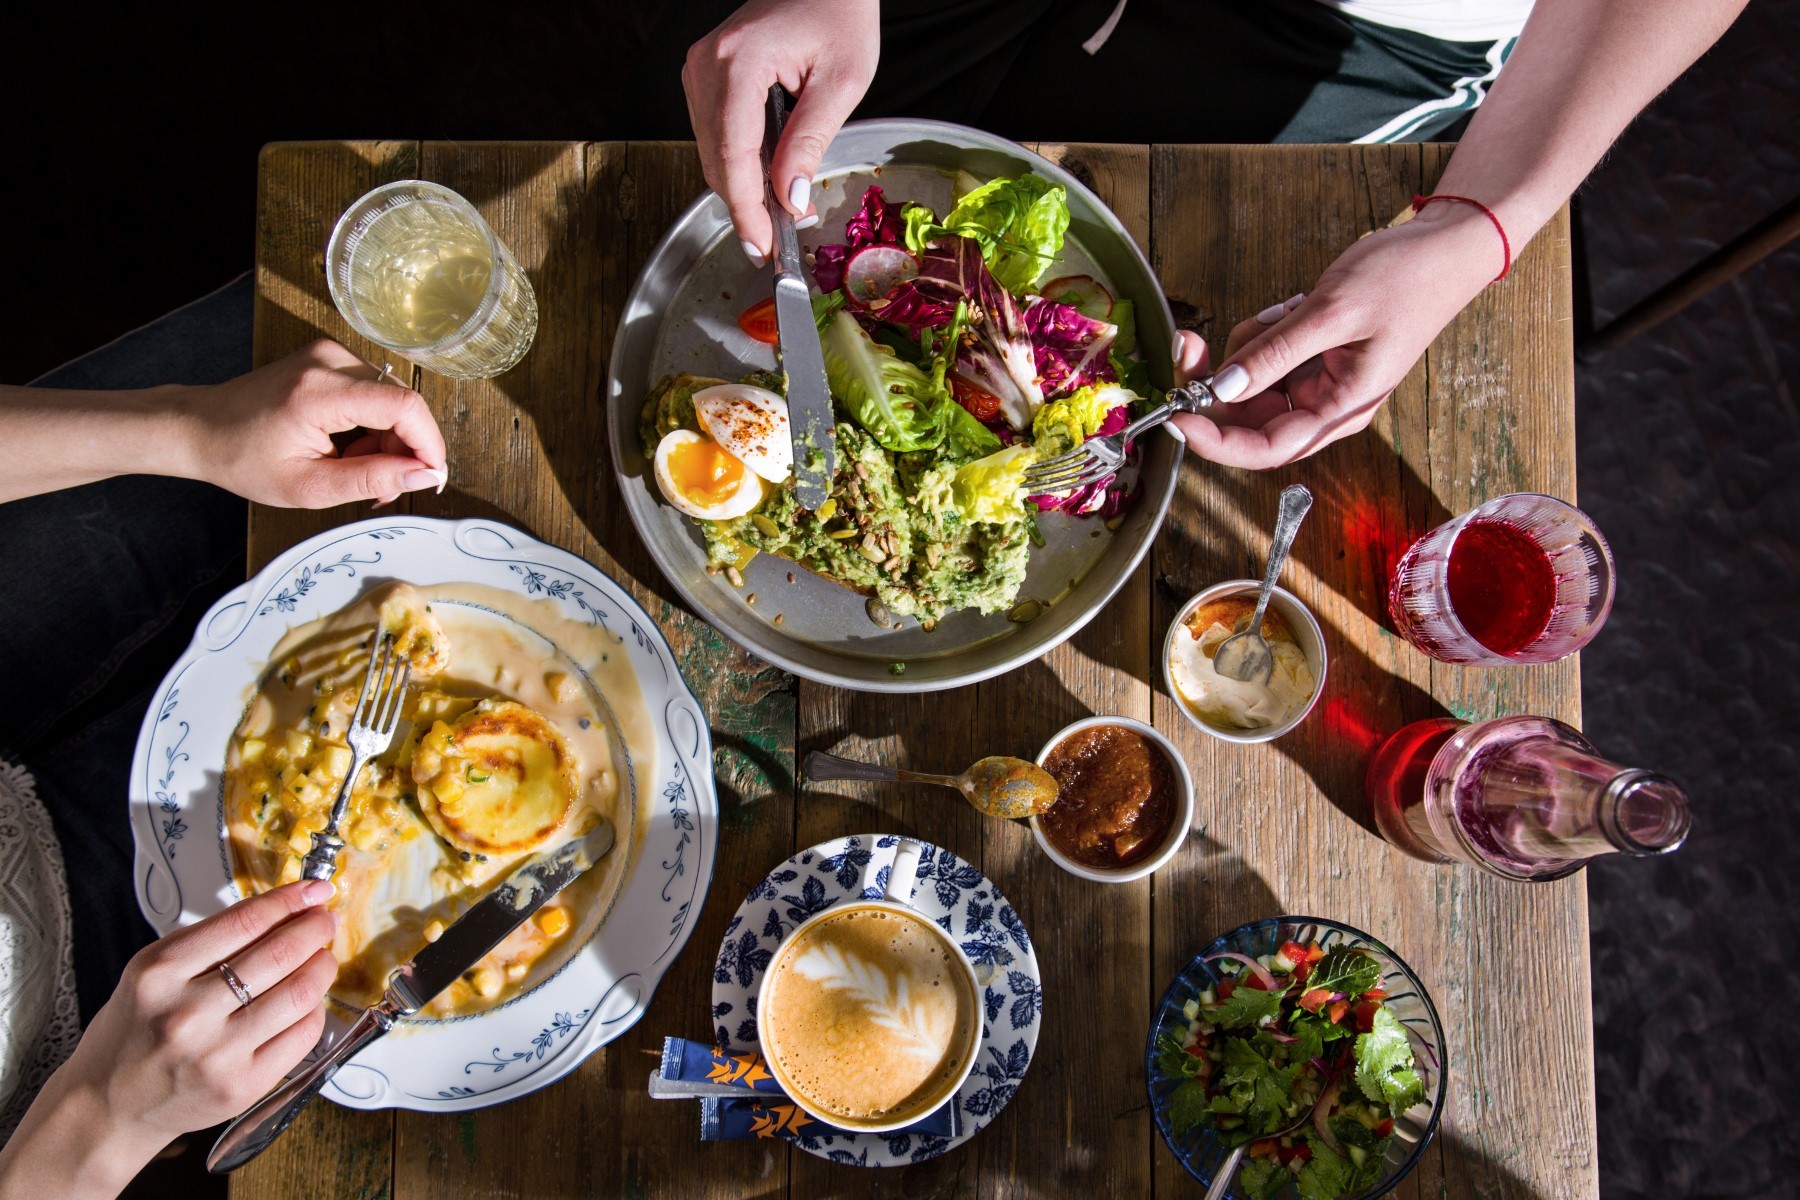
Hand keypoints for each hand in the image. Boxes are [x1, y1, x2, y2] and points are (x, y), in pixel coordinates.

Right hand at [0, 881, 336, 1197]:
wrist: (108, 1104)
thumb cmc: (134, 1032)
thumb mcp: (151, 972)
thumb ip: (209, 942)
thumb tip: (280, 912)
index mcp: (160, 974)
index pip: (244, 922)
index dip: (288, 901)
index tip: (312, 890)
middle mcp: (187, 1013)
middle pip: (279, 955)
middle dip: (312, 930)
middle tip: (323, 921)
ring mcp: (217, 1053)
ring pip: (299, 994)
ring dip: (322, 966)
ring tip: (322, 956)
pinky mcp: (242, 1086)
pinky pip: (301, 1035)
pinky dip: (314, 1009)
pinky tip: (309, 1000)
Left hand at [182, 339, 448, 506]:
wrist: (200, 427)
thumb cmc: (242, 458)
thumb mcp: (308, 486)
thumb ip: (371, 480)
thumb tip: (423, 475)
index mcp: (319, 391)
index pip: (404, 405)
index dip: (428, 443)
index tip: (429, 476)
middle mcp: (328, 360)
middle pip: (400, 403)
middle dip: (401, 449)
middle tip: (379, 485)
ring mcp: (328, 353)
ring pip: (390, 399)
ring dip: (385, 439)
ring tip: (350, 465)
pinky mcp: (329, 356)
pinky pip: (373, 392)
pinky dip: (370, 424)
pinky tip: (345, 445)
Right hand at [683, 0, 879, 262]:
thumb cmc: (840, 14)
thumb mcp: (842, 82)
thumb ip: (810, 141)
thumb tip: (788, 196)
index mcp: (738, 62)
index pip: (731, 155)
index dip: (746, 210)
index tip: (762, 247)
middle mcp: (707, 64)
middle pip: (716, 160)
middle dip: (747, 206)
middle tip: (780, 240)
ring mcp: (700, 68)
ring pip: (712, 153)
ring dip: (744, 188)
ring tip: (783, 210)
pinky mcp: (706, 74)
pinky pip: (716, 134)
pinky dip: (740, 163)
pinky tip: (769, 178)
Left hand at [1170, 205, 1503, 467]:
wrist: (1444, 248)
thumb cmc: (1407, 280)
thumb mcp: (1333, 312)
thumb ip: (1276, 353)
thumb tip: (1223, 387)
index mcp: (1340, 410)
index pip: (1266, 448)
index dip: (1216, 441)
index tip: (1176, 416)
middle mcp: (1325, 405)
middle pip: (1247, 416)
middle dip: (1215, 381)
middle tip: (1189, 341)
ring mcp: (1316, 381)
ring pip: (1249, 381)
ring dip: (1246, 346)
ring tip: (1285, 310)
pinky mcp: (1309, 357)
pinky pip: (1264, 354)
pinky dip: (1262, 331)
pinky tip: (1292, 306)